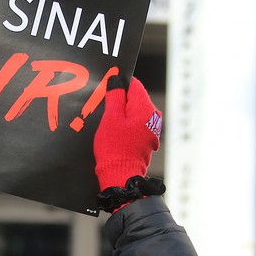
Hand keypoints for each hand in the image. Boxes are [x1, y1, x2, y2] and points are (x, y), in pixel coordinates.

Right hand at [93, 74, 161, 191]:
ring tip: (107, 122)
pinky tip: (114, 133)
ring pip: (134, 112)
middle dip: (119, 100)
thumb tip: (117, 79)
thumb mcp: (110, 118)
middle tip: (103, 107)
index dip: (119, 84)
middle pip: (135, 98)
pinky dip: (126, 125)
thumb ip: (114, 95)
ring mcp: (151, 129)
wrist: (121, 175)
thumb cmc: (114, 147)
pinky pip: (136, 125)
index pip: (134, 85)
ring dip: (122, 113)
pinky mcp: (147, 140)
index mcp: (145, 108)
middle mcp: (153, 117)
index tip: (106, 89)